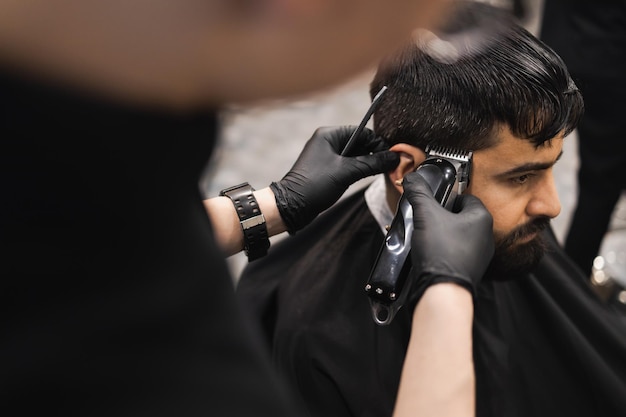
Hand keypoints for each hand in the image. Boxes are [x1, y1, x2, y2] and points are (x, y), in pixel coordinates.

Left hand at [271, 126, 398, 232]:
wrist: (292, 207)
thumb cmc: (315, 185)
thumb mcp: (347, 172)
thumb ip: (372, 163)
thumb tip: (394, 158)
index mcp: (329, 135)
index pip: (362, 132)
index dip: (378, 144)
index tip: (391, 157)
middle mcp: (327, 141)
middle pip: (360, 143)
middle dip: (374, 154)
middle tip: (389, 166)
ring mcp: (327, 156)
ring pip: (355, 155)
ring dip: (368, 163)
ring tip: (380, 172)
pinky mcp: (327, 169)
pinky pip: (348, 165)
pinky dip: (359, 170)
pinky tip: (367, 176)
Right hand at [403, 172, 493, 299]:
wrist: (442, 289)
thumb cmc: (440, 251)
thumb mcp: (425, 214)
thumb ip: (418, 193)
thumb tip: (412, 178)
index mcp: (482, 218)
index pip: (465, 197)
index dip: (445, 197)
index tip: (431, 202)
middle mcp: (486, 236)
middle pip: (460, 216)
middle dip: (441, 216)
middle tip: (424, 219)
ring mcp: (479, 255)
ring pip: (457, 235)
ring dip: (441, 234)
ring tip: (424, 237)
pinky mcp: (470, 269)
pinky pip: (456, 252)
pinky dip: (443, 250)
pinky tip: (429, 253)